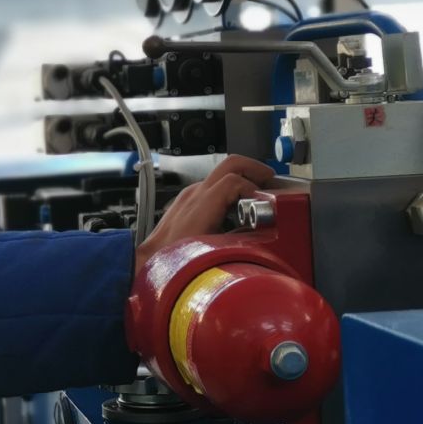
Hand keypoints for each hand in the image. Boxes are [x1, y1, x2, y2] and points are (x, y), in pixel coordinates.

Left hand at [134, 156, 277, 273]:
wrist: (152, 260)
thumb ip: (241, 238)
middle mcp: (196, 192)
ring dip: (243, 177)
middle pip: (231, 163)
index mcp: (203, 202)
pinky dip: (230, 189)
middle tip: (270, 179)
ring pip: (222, 172)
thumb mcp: (215, 249)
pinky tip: (237, 205)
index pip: (236, 179)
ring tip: (258, 191)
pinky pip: (213, 186)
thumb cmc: (175, 258)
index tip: (266, 202)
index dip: (256, 188)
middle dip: (254, 168)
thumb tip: (261, 232)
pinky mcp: (187, 200)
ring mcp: (190, 194)